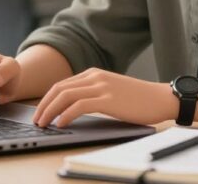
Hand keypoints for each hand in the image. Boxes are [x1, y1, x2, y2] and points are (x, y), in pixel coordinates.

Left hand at [32, 68, 176, 127]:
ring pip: (65, 96)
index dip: (47, 98)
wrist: (161, 98)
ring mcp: (101, 87)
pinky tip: (60, 123)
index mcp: (94, 73)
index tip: (39, 111)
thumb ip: (94, 93)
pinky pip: (79, 106)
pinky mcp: (108, 99)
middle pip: (59, 88)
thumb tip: (72, 107)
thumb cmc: (138, 99)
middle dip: (43, 105)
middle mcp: (95, 76)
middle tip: (36, 119)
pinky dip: (66, 114)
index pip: (62, 84)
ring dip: (50, 110)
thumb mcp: (111, 90)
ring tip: (43, 123)